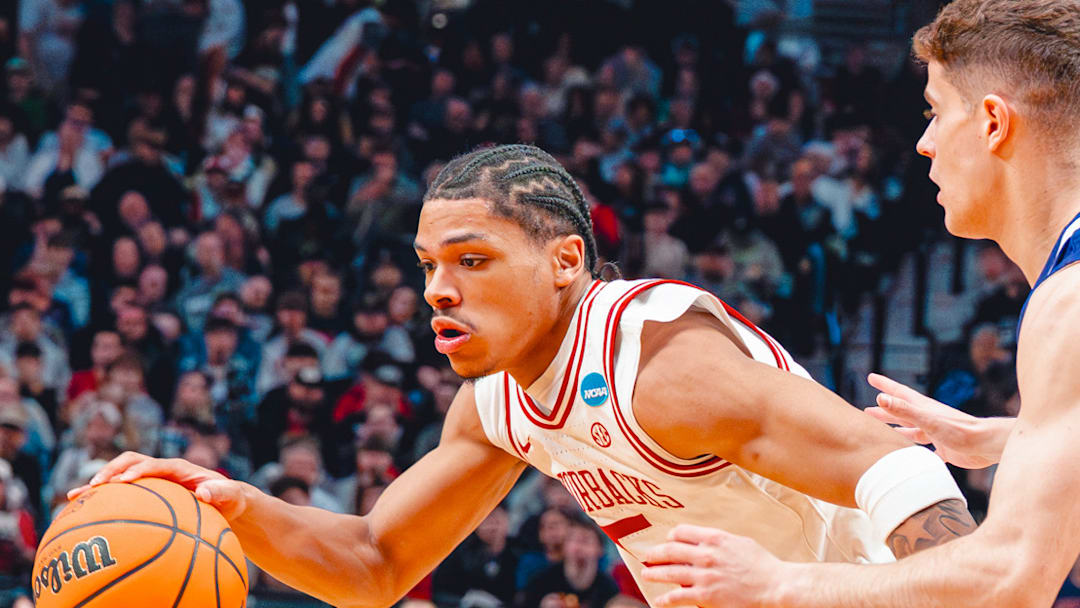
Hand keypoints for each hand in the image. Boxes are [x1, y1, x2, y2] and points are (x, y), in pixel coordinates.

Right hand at [67, 451, 249, 519]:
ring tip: (75, 497)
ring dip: (99, 482)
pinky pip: (122, 494)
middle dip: (111, 470)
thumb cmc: (231, 499)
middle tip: (94, 487)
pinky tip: (81, 514)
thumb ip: (221, 492)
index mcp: (181, 468)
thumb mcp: (232, 496)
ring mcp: (154, 479)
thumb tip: (204, 491)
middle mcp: (163, 469)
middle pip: (131, 461)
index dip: (138, 470)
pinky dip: (102, 500)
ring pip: (120, 474)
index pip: (156, 464)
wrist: (228, 502)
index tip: (122, 481)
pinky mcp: (147, 492)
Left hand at [641, 525, 784, 607]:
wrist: (775, 586)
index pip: (682, 532)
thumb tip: (707, 542)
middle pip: (670, 550)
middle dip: (655, 554)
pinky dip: (666, 599)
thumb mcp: (740, 543)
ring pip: (670, 573)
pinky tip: (659, 600)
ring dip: (654, 573)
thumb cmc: (763, 565)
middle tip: (648, 556)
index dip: (671, 536)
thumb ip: (720, 541)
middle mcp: (706, 555)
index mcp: (715, 539)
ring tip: (646, 574)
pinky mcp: (705, 596)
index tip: (667, 541)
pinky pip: (678, 597)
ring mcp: (704, 576)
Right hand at [865, 373, 1008, 468]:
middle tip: (867, 410)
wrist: (985, 445)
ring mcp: (936, 433)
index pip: (899, 394)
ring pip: (911, 430)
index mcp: (922, 408)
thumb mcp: (927, 419)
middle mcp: (928, 418)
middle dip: (885, 410)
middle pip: (901, 413)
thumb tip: (881, 398)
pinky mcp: (944, 449)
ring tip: (883, 431)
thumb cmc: (959, 430)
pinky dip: (915, 451)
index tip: (871, 378)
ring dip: (896, 429)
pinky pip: (925, 450)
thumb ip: (904, 409)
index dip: (885, 386)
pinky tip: (911, 456)